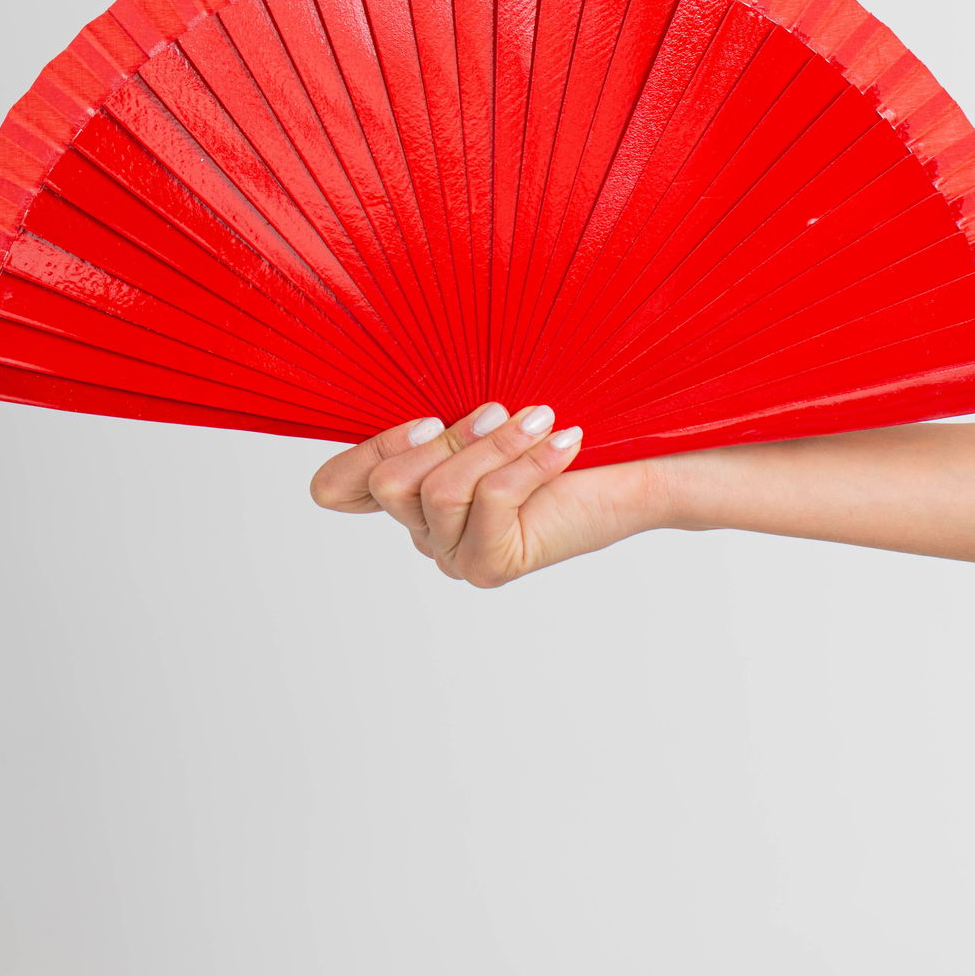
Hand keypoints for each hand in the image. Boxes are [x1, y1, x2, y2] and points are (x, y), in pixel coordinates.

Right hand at [310, 401, 666, 587]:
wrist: (638, 470)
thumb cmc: (559, 432)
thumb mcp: (486, 417)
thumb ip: (438, 421)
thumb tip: (413, 420)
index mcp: (412, 492)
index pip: (335, 489)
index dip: (362, 453)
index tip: (428, 419)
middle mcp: (424, 531)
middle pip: (388, 484)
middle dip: (446, 438)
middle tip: (502, 410)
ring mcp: (454, 555)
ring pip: (439, 492)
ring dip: (493, 447)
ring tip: (541, 419)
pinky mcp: (490, 565)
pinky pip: (488, 503)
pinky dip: (526, 463)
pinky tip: (562, 441)